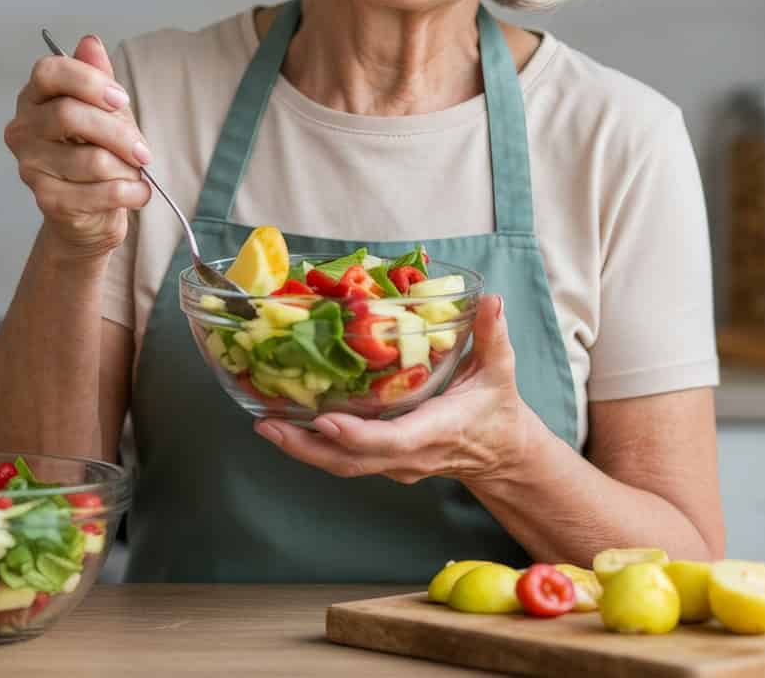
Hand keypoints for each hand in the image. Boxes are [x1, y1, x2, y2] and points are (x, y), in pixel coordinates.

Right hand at [2, 34, 151, 257]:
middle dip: (118, 133)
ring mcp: (30, 166)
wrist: (89, 212)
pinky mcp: (46, 200)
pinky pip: (97, 193)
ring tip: (136, 174)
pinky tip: (137, 192)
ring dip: (127, 168)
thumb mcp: (105, 111)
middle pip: (69, 115)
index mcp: (35, 98)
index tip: (120, 99)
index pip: (49, 72)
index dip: (88, 81)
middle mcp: (23, 129)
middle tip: (143, 150)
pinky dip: (129, 192)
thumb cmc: (96, 153)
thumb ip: (98, 78)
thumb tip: (90, 42)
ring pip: (90, 159)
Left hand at [254, 295, 538, 486]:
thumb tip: (490, 301)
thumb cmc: (495, 409)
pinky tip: (285, 424)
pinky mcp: (383, 463)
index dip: (357, 435)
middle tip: (266, 424)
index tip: (324, 420)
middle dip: (307, 446)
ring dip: (301, 448)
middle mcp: (409, 455)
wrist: (501, 455)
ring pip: (342, 464)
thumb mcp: (499, 370)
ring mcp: (394, 464)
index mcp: (436, 431)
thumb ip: (492, 335)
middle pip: (351, 460)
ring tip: (264, 424)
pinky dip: (313, 446)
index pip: (392, 441)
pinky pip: (343, 460)